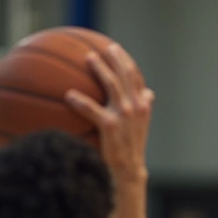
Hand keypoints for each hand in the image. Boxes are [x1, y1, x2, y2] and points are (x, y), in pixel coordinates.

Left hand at [65, 44, 153, 186]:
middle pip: (126, 75)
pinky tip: (68, 95)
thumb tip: (148, 92)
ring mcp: (124, 115)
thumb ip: (143, 107)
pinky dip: (80, 101)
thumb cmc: (131, 148)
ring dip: (101, 69)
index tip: (115, 49)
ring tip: (88, 58)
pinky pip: (92, 109)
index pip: (136, 77)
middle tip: (103, 47)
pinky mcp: (111, 126)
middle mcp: (136, 107)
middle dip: (115, 58)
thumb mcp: (141, 126)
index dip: (126, 61)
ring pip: (112, 85)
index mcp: (142, 105)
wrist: (128, 171)